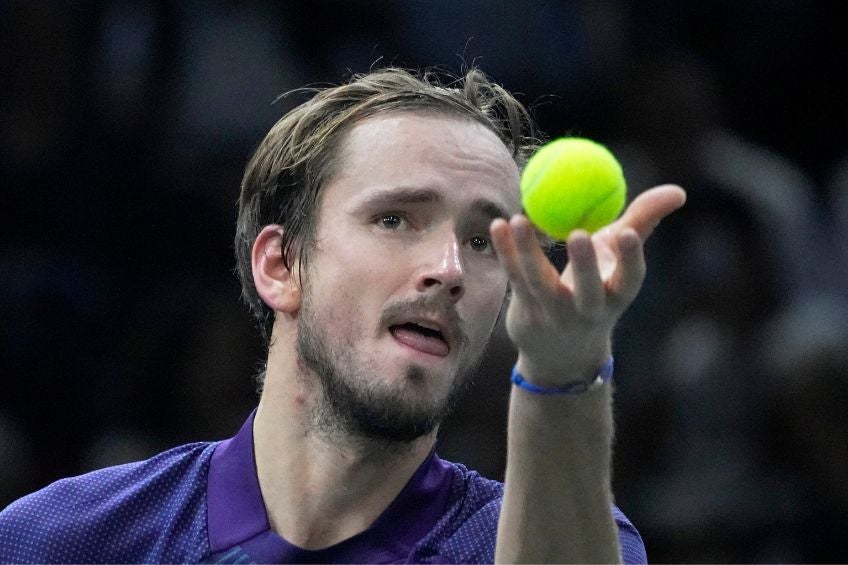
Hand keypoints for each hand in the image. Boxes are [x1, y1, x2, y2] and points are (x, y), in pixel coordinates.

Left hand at [490, 184, 685, 386]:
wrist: (560, 350)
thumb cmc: (596, 288)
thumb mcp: (617, 258)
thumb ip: (642, 223)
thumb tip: (678, 191)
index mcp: (616, 297)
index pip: (630, 281)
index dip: (631, 259)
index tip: (628, 232)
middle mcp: (587, 311)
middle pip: (587, 291)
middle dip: (584, 265)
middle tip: (578, 233)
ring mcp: (553, 315)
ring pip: (539, 283)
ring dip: (528, 251)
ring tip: (519, 220)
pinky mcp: (525, 313)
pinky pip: (514, 278)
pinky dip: (505, 251)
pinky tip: (498, 227)